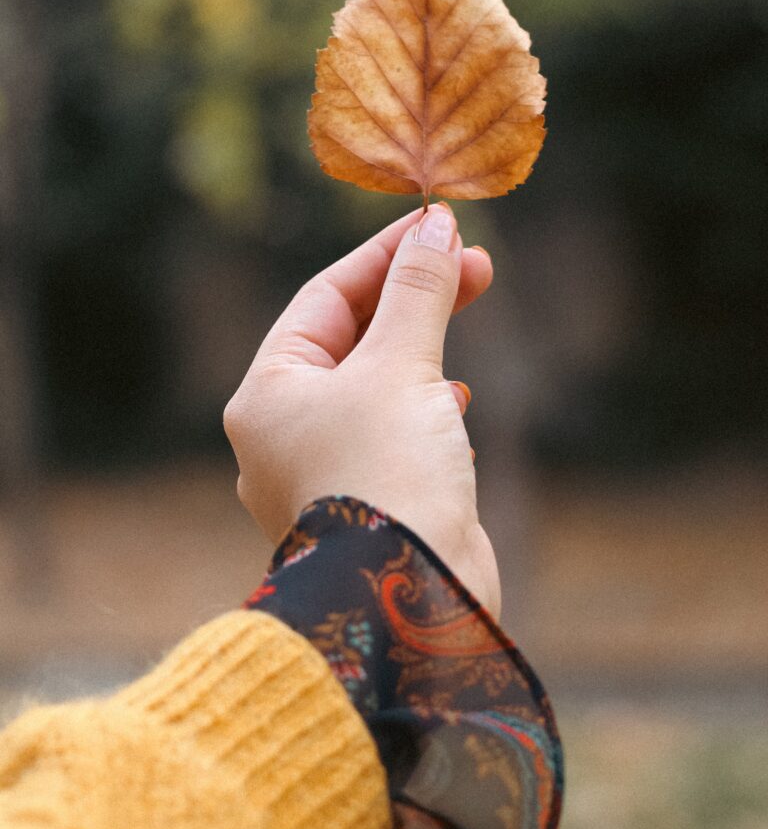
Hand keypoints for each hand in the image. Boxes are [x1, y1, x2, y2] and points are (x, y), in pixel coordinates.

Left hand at [224, 204, 500, 617]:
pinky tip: (455, 401)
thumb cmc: (387, 476)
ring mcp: (325, 473)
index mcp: (268, 393)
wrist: (410, 601)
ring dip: (422, 344)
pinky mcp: (368, 506)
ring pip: (374, 385)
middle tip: (475, 263)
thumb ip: (418, 292)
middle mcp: (285, 432)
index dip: (385, 255)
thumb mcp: (403, 365)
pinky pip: (392, 433)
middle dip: (411, 296)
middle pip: (349, 338)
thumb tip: (437, 228)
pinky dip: (424, 404)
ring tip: (469, 308)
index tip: (441, 226)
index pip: (324, 298)